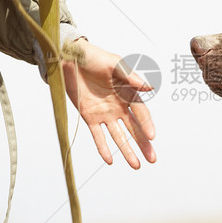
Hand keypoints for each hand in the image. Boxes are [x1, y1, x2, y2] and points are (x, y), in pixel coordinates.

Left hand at [62, 40, 155, 168]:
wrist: (70, 59)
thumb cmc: (94, 57)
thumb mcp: (114, 63)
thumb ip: (131, 77)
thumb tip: (150, 86)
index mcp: (128, 93)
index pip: (141, 113)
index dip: (147, 124)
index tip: (152, 137)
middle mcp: (119, 107)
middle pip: (134, 129)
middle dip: (143, 144)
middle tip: (152, 159)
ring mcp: (105, 114)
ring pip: (118, 136)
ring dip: (127, 151)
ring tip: (136, 165)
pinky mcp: (90, 117)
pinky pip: (98, 136)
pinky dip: (103, 148)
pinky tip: (109, 160)